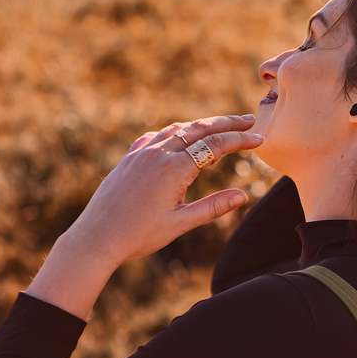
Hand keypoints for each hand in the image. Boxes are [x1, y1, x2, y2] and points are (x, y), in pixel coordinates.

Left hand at [63, 114, 263, 266]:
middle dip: (227, 123)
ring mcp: (142, 152)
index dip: (240, 140)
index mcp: (174, 169)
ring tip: (222, 127)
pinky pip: (158, 135)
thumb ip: (213, 207)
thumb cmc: (139, 235)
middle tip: (249, 121)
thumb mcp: (181, 223)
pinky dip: (178, 131)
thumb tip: (243, 196)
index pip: (216, 145)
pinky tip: (183, 136)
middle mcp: (158, 153)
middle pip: (200, 128)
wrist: (97, 236)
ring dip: (203, 125)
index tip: (260, 139)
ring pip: (179, 128)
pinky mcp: (130, 157)